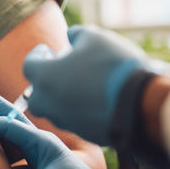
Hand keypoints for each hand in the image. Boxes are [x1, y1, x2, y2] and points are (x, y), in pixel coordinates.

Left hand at [23, 24, 148, 144]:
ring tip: (77, 83)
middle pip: (34, 95)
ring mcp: (66, 121)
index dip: (37, 55)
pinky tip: (93, 99)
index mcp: (46, 77)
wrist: (141, 104)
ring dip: (59, 96)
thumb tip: (71, 36)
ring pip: (52, 110)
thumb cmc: (113, 65)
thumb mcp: (95, 37)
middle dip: (43, 82)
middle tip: (57, 70)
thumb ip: (76, 34)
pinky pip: (73, 120)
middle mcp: (49, 103)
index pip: (29, 65)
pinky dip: (77, 110)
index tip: (46, 49)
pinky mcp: (84, 134)